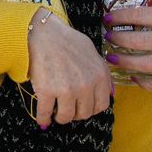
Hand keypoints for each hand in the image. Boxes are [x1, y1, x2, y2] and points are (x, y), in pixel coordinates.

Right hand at [26, 8, 113, 128]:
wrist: (44, 32)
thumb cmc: (68, 40)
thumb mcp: (92, 52)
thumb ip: (102, 72)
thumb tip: (109, 92)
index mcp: (99, 76)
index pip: (101, 105)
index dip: (91, 108)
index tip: (83, 106)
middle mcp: (86, 85)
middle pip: (84, 113)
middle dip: (76, 113)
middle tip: (68, 108)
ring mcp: (66, 90)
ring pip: (66, 117)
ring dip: (60, 117)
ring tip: (55, 113)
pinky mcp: (46, 91)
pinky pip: (45, 114)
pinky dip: (43, 118)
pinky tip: (43, 118)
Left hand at [103, 0, 151, 92]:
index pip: (141, 17)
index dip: (120, 17)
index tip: (107, 18)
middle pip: (141, 42)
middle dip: (119, 40)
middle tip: (106, 37)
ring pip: (148, 64)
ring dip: (126, 63)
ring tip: (110, 58)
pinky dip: (145, 83)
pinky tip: (132, 75)